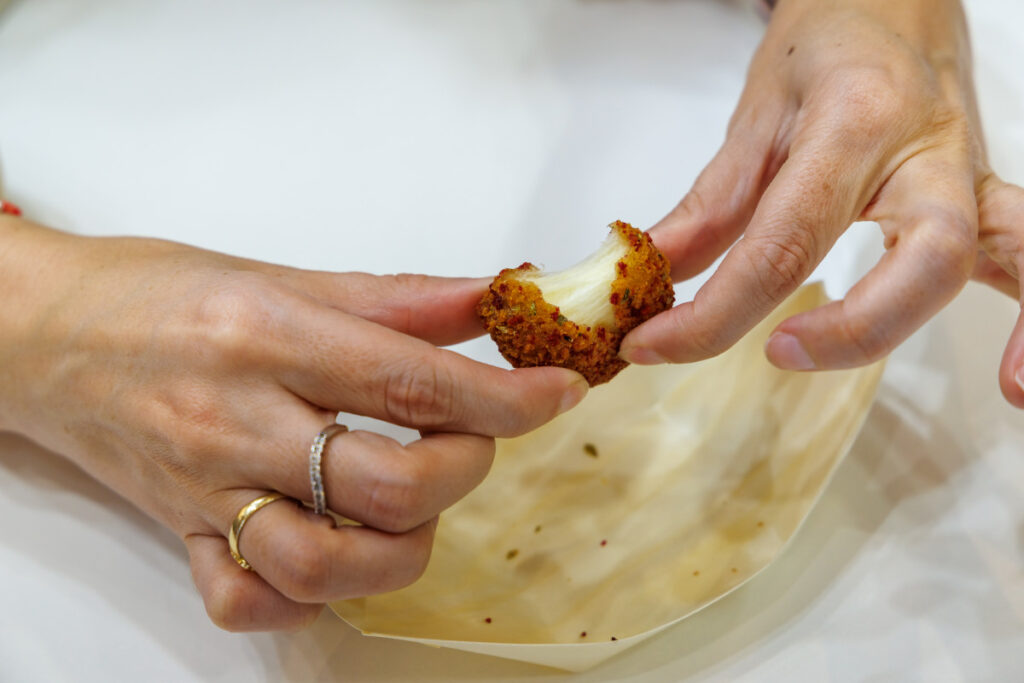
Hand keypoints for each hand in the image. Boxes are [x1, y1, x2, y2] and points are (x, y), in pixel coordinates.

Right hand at [0, 219, 587, 629]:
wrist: (45, 335)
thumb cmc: (161, 294)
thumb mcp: (282, 276)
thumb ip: (395, 297)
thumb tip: (492, 296)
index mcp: (268, 337)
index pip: (409, 379)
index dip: (501, 397)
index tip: (556, 394)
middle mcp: (236, 420)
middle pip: (384, 483)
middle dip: (461, 469)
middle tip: (471, 439)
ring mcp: (205, 489)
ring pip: (326, 562)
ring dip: (399, 545)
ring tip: (409, 503)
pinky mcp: (182, 534)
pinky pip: (247, 601)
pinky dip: (307, 597)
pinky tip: (335, 554)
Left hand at [620, 0, 1023, 407]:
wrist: (895, 0)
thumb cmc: (830, 43)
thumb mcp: (756, 114)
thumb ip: (708, 206)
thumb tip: (652, 280)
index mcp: (856, 122)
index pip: (785, 240)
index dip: (714, 312)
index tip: (656, 345)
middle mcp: (929, 152)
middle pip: (925, 256)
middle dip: (857, 326)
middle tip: (776, 353)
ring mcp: (971, 179)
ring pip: (1012, 253)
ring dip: (1014, 328)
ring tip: (1006, 393)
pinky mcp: (986, 201)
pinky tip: (1021, 376)